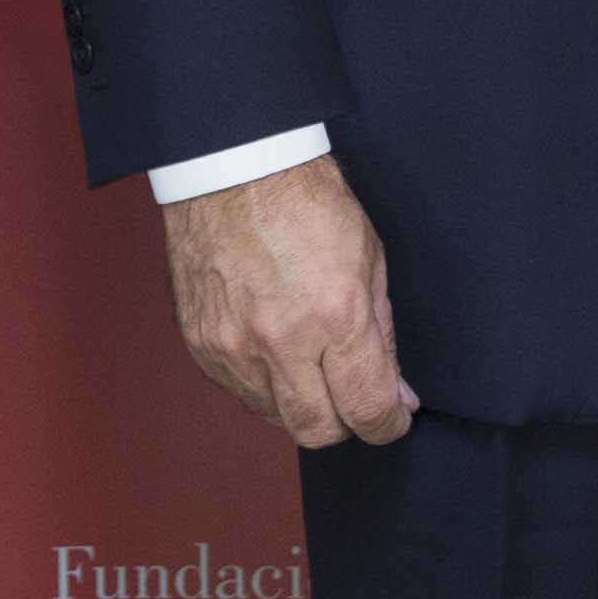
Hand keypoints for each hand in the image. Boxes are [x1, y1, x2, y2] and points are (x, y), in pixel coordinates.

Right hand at [158, 157, 417, 449]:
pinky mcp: (202, 345)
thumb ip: (381, 337)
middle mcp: (281, 341)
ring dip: (301, 403)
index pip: (366, 408)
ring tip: (310, 360)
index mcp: (334, 315)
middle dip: (345, 424)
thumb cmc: (306, 201)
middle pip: (318, 430)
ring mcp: (234, 347)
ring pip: (276, 417)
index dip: (388, 424)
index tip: (393, 419)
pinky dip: (263, 383)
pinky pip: (239, 391)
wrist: (233, 168)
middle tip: (354, 398)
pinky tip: (274, 347)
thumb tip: (396, 394)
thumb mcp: (370, 260)